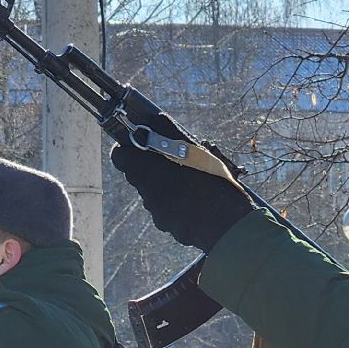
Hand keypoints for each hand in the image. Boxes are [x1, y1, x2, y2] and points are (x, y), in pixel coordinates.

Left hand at [109, 123, 253, 251]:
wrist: (228, 224)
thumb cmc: (212, 182)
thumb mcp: (193, 149)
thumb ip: (169, 132)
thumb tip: (154, 119)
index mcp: (147, 172)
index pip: (121, 157)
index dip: (128, 149)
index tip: (142, 144)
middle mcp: (148, 195)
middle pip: (141, 176)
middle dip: (155, 167)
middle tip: (178, 160)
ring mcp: (159, 214)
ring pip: (157, 194)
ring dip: (170, 186)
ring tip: (195, 182)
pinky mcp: (172, 229)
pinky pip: (170, 212)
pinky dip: (180, 205)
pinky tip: (200, 201)